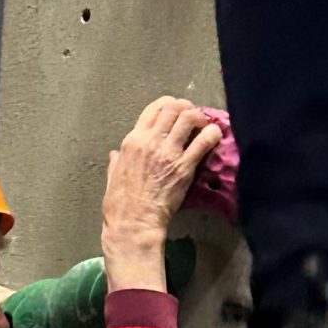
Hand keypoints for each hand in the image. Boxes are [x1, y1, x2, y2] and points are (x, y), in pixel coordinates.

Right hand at [101, 96, 222, 290]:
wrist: (133, 223)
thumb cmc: (120, 204)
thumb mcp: (112, 177)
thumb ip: (116, 161)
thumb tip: (116, 155)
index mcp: (133, 141)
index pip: (153, 109)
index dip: (169, 105)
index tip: (176, 111)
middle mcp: (150, 141)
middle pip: (173, 108)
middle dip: (186, 108)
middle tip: (193, 118)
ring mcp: (168, 152)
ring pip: (188, 117)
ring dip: (200, 118)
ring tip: (204, 127)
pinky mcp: (184, 167)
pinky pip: (204, 141)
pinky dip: (213, 134)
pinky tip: (215, 137)